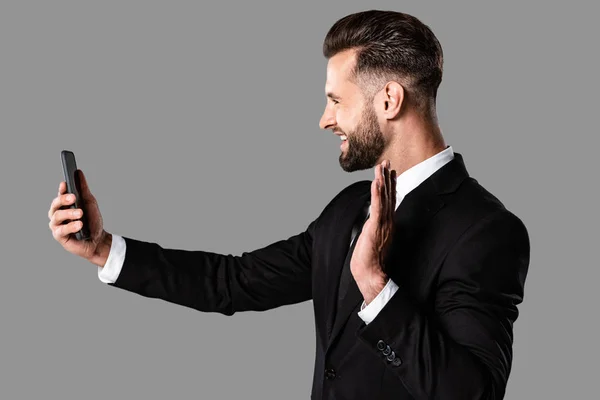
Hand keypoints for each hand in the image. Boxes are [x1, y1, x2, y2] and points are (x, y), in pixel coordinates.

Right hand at [48, 169, 110, 264]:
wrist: (98, 239)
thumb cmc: (92, 221)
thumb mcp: (89, 202)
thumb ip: (83, 189)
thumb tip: (78, 172)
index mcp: (64, 205)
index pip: (60, 194)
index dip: (62, 189)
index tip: (65, 183)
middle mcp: (58, 214)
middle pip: (55, 204)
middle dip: (63, 199)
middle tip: (73, 197)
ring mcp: (57, 225)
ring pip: (57, 216)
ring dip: (69, 213)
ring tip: (80, 213)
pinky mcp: (59, 236)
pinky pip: (61, 230)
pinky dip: (70, 226)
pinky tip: (79, 224)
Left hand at [350, 159, 395, 303]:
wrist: (371, 274)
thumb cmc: (371, 261)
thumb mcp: (373, 240)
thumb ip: (374, 229)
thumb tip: (370, 223)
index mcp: (387, 224)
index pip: (389, 201)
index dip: (390, 185)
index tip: (390, 172)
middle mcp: (388, 222)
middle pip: (388, 195)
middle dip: (387, 177)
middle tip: (387, 161)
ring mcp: (383, 224)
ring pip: (383, 197)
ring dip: (382, 180)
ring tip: (381, 166)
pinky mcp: (376, 227)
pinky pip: (377, 207)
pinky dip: (377, 193)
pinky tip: (376, 182)